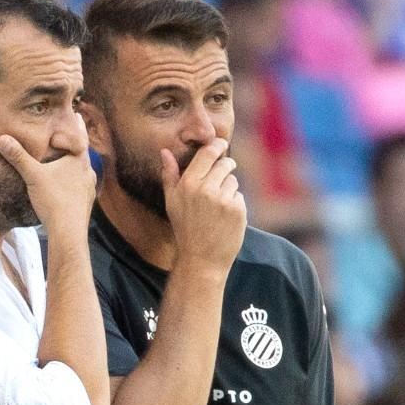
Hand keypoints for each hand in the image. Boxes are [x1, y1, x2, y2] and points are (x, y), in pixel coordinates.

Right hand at [0, 113, 95, 237]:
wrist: (69, 232)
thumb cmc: (54, 200)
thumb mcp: (33, 175)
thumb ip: (18, 157)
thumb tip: (1, 139)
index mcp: (78, 161)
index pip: (80, 136)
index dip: (78, 125)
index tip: (78, 115)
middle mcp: (88, 172)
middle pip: (83, 153)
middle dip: (76, 144)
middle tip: (72, 136)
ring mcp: (89, 189)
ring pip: (84, 171)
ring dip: (76, 165)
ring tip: (70, 161)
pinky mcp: (86, 204)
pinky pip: (81, 187)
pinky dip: (75, 182)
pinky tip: (69, 187)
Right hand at [162, 138, 246, 273]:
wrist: (201, 260)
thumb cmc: (184, 229)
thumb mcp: (171, 202)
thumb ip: (169, 175)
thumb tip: (165, 151)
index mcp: (188, 184)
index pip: (208, 153)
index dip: (217, 145)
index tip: (221, 144)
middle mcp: (206, 189)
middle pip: (225, 164)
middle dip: (226, 167)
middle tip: (222, 177)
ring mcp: (223, 199)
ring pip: (233, 181)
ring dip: (228, 189)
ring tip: (217, 207)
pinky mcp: (238, 210)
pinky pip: (239, 196)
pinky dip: (234, 204)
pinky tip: (224, 218)